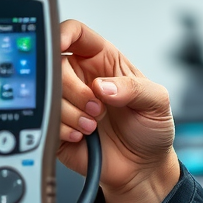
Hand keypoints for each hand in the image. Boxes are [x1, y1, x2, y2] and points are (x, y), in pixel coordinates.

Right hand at [58, 19, 178, 202]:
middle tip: (97, 108)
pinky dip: (64, 130)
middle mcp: (81, 78)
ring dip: (71, 113)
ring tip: (94, 126)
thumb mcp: (157, 102)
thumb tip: (102, 85)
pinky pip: (45, 121)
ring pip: (48, 95)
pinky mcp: (56, 127)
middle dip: (74, 89)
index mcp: (103, 61)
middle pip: (55, 65)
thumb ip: (134, 87)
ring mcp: (66, 102)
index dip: (63, 33)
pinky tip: (83, 136)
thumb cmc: (150, 130)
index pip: (76, 33)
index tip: (61, 44)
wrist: (141, 169)